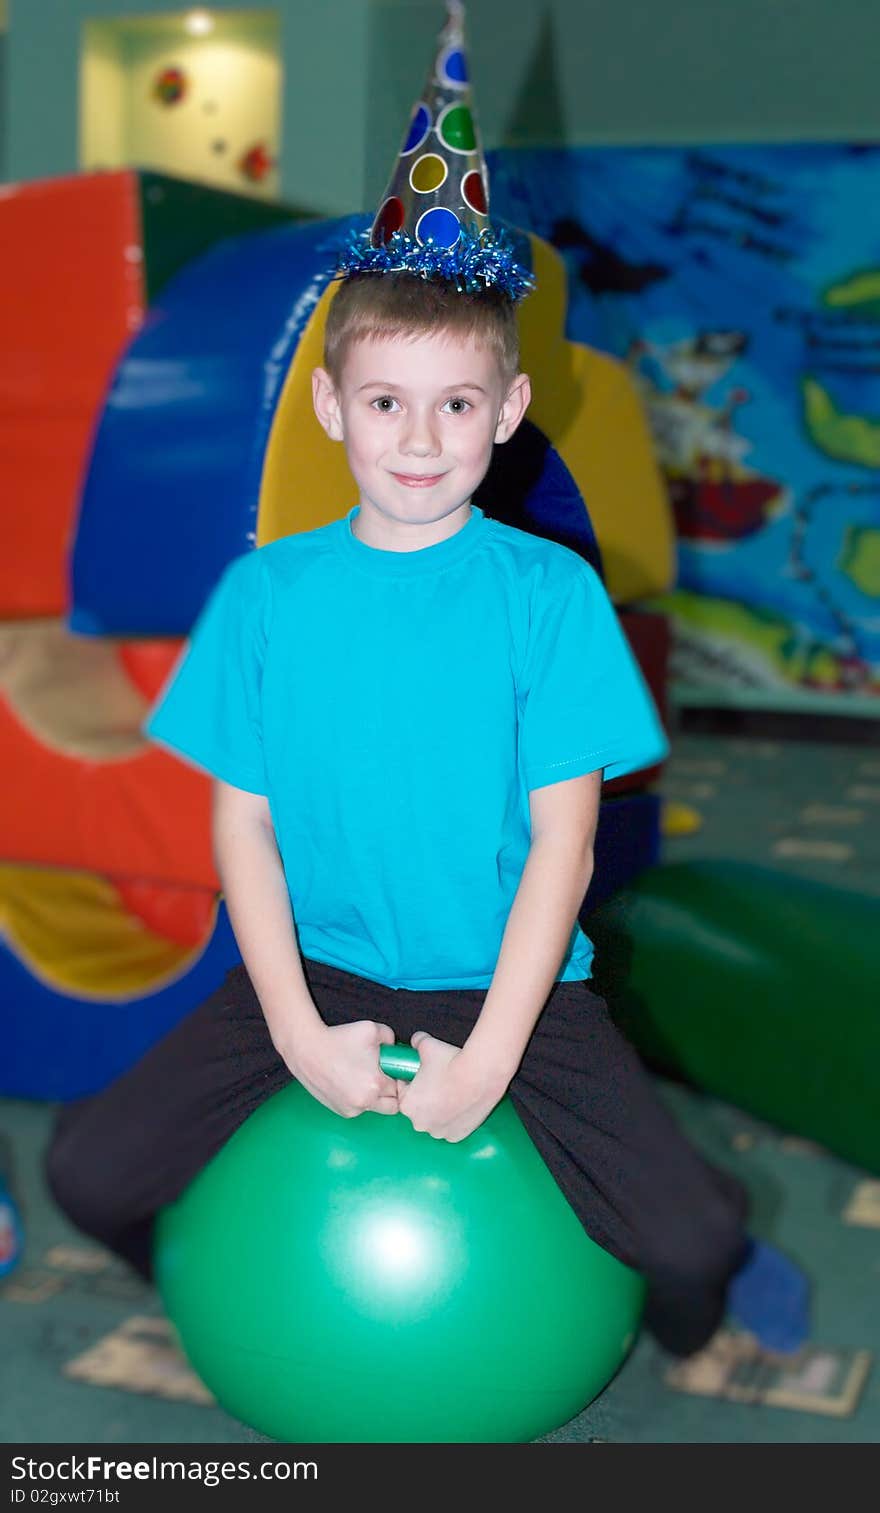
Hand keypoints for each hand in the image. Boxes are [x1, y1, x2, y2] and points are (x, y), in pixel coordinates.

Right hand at [283, 1019, 399, 1118]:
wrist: (307, 1049)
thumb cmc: (338, 1039)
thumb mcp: (371, 1029)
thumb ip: (391, 1038)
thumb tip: (395, 1047)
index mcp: (376, 1084)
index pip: (401, 1088)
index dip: (398, 1077)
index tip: (392, 1069)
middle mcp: (365, 1102)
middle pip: (393, 1106)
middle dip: (391, 1092)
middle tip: (382, 1076)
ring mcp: (351, 1109)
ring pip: (375, 1108)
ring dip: (374, 1097)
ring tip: (362, 1076)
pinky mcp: (341, 1111)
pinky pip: (359, 1109)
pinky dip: (359, 1099)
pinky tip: (349, 1082)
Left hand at [396, 1032, 508, 1142]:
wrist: (480, 1075)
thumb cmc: (451, 1062)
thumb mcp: (428, 1045)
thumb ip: (417, 1042)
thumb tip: (415, 1040)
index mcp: (407, 1104)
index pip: (403, 1091)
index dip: (412, 1080)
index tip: (423, 1074)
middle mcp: (419, 1123)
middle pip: (418, 1108)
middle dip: (425, 1097)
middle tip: (439, 1082)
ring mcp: (439, 1132)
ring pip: (434, 1119)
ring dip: (439, 1110)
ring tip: (451, 1093)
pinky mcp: (456, 1136)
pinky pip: (449, 1128)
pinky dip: (453, 1119)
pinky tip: (460, 1104)